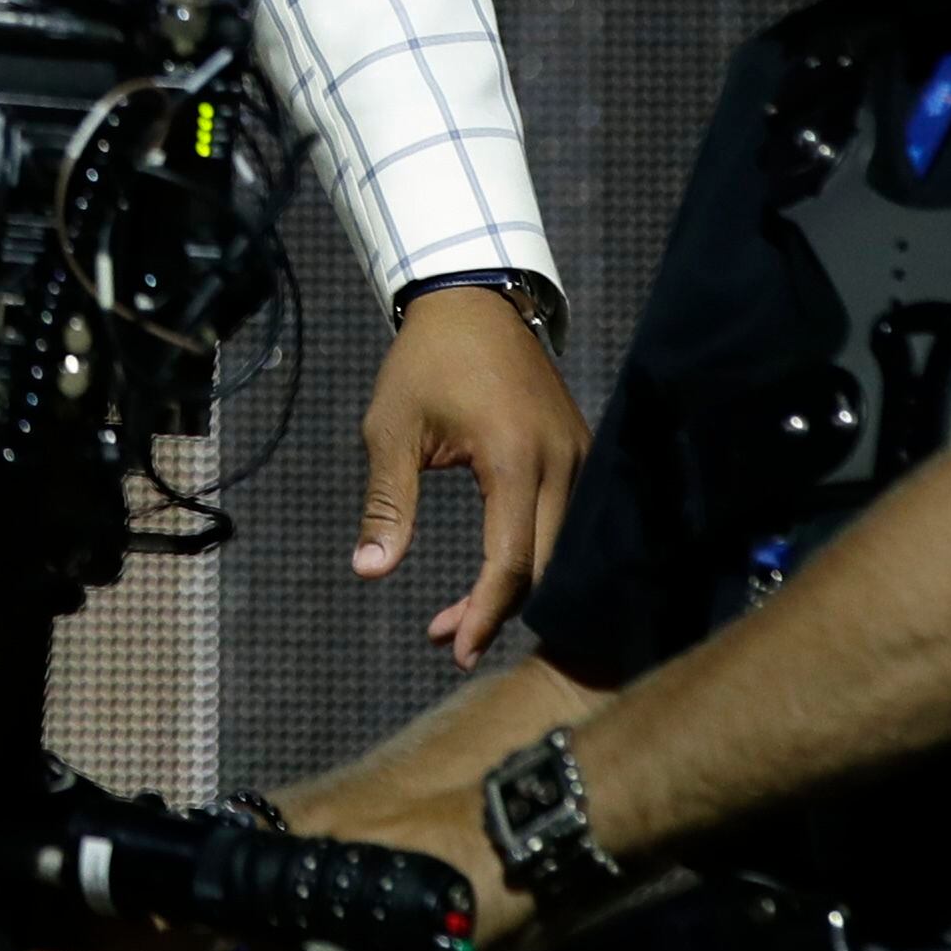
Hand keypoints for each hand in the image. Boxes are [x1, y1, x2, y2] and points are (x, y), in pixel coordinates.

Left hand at [354, 287, 588, 666]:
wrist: (474, 299)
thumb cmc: (426, 361)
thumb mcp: (392, 428)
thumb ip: (387, 502)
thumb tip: (368, 572)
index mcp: (516, 458)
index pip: (512, 561)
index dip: (484, 613)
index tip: (456, 650)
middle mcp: (563, 461)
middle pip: (544, 567)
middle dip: (496, 611)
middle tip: (445, 637)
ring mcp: (581, 455)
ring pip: (561, 549)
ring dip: (516, 587)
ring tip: (458, 614)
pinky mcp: (582, 450)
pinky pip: (571, 521)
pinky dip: (536, 555)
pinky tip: (499, 572)